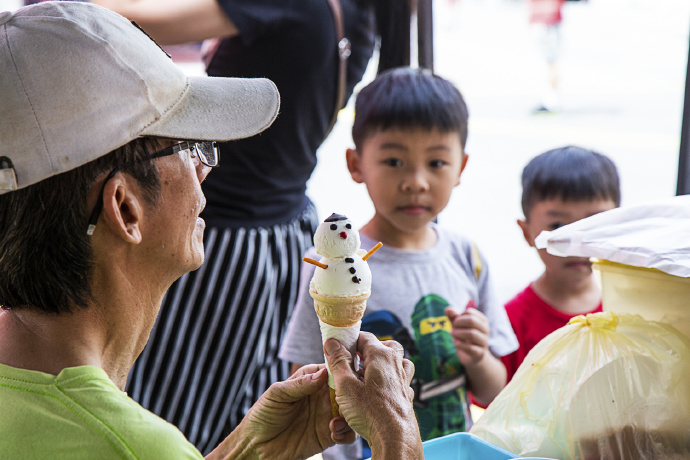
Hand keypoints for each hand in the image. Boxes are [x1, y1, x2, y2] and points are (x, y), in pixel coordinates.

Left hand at [209, 364, 355, 459]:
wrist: (256, 445)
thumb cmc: (263, 414)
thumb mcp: (277, 394)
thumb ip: (300, 384)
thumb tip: (323, 373)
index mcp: (311, 380)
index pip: (333, 370)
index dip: (343, 369)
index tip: (348, 373)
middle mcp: (322, 396)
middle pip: (347, 390)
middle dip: (351, 393)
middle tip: (347, 400)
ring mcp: (327, 415)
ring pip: (351, 411)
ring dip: (351, 414)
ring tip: (338, 419)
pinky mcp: (328, 435)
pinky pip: (347, 433)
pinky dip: (347, 432)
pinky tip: (333, 432)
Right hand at [324, 332, 422, 458]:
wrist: (394, 438)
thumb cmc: (372, 413)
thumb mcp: (346, 385)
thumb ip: (338, 362)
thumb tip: (332, 344)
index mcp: (382, 356)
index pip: (365, 337)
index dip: (350, 341)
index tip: (338, 349)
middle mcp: (396, 364)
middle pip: (384, 345)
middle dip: (368, 350)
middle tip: (354, 360)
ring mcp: (403, 379)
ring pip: (396, 361)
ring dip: (382, 363)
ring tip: (366, 373)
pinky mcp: (405, 394)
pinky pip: (399, 379)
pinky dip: (389, 380)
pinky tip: (378, 390)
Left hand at [445, 304, 490, 366]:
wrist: (473, 356)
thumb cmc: (465, 337)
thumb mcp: (458, 326)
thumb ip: (453, 317)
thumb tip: (448, 309)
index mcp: (482, 320)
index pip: (470, 312)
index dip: (459, 316)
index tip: (455, 322)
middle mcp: (486, 330)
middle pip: (472, 320)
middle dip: (458, 323)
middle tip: (452, 328)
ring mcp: (484, 342)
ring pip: (472, 334)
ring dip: (458, 333)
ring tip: (452, 335)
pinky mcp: (480, 353)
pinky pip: (471, 348)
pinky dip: (460, 344)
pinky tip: (455, 343)